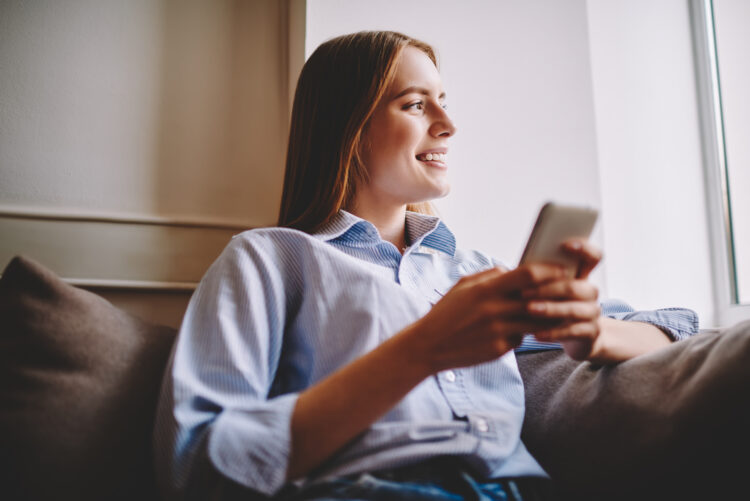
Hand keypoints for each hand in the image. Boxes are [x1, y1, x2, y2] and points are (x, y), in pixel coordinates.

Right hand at [402, 263, 570, 372]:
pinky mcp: (499, 349)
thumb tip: (512, 270)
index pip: (528, 274)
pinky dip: (523, 334)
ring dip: (548, 317)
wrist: (428, 345)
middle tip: (569, 292)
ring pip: (536, 322)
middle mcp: (494, 309)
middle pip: (539, 299)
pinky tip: (520, 331)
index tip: (561, 270)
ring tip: (556, 312)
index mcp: (486, 289)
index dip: (549, 271)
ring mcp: (498, 331)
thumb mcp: (463, 286)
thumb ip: (489, 276)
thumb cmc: (446, 312)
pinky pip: (521, 339)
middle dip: (557, 295)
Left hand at [521, 239, 602, 359]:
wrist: (575, 337)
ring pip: (574, 309)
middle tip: (523, 292)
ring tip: (530, 310)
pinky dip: (554, 332)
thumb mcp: (546, 289)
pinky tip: (537, 334)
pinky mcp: (591, 333)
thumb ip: (539, 277)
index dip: (584, 248)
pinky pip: (573, 331)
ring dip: (550, 309)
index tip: (564, 244)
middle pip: (575, 286)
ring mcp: (592, 312)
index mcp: (581, 275)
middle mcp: (590, 292)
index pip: (592, 256)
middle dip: (548, 288)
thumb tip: (514, 269)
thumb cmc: (552, 305)